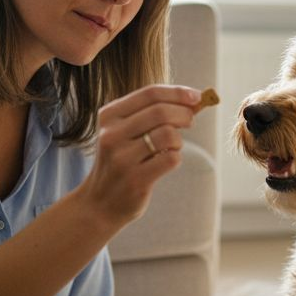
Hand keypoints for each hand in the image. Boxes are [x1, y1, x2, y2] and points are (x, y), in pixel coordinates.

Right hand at [80, 84, 201, 227]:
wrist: (99, 203)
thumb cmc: (121, 161)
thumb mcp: (127, 132)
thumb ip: (154, 114)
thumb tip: (194, 100)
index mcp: (109, 116)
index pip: (150, 93)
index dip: (178, 93)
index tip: (197, 97)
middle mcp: (112, 134)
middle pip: (161, 111)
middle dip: (184, 114)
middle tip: (190, 121)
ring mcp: (122, 158)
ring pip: (168, 134)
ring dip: (178, 140)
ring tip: (172, 147)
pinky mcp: (135, 179)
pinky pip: (171, 159)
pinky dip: (175, 158)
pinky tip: (166, 162)